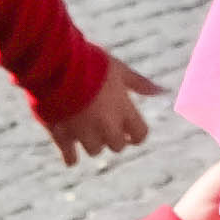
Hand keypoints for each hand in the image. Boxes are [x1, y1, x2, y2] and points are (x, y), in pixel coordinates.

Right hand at [42, 54, 160, 165]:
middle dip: (113, 138)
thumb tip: (163, 91)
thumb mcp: (119, 69)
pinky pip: (70, 156)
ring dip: (92, 142)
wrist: (56, 66)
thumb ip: (140, 83)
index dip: (135, 134)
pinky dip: (71, 156)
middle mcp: (106, 126)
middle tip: (103, 125)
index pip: (140, 135)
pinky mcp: (62, 136)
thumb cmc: (90, 63)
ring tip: (84, 129)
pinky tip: (70, 155)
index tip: (129, 132)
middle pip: (117, 146)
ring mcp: (84, 133)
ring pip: (95, 151)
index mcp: (123, 110)